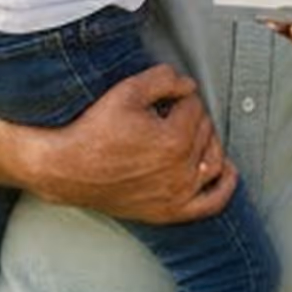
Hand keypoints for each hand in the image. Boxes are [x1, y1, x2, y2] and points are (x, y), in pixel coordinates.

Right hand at [21, 63, 233, 224]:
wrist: (66, 170)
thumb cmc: (92, 134)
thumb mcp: (126, 92)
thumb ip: (163, 79)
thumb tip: (187, 84)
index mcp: (174, 140)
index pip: (195, 106)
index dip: (180, 97)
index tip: (164, 99)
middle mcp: (180, 170)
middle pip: (205, 131)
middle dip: (191, 116)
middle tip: (170, 113)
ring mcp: (177, 194)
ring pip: (213, 161)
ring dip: (208, 142)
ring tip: (195, 133)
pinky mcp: (170, 211)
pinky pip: (212, 202)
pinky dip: (224, 185)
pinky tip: (226, 171)